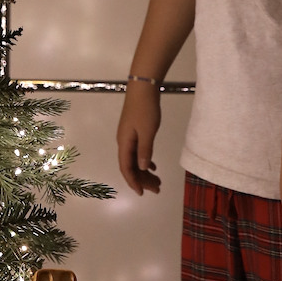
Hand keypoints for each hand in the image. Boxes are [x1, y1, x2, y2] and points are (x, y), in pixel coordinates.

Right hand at [116, 80, 162, 194]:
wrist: (143, 87)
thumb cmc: (145, 109)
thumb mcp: (147, 132)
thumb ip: (145, 151)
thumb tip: (143, 168)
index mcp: (124, 143)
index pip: (126, 168)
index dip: (133, 182)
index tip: (142, 193)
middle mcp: (123, 141)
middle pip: (131, 165)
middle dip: (143, 179)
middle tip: (157, 188)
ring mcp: (128, 135)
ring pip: (135, 158)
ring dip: (145, 171)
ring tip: (158, 180)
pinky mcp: (134, 130)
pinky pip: (138, 151)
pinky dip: (145, 159)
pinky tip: (153, 165)